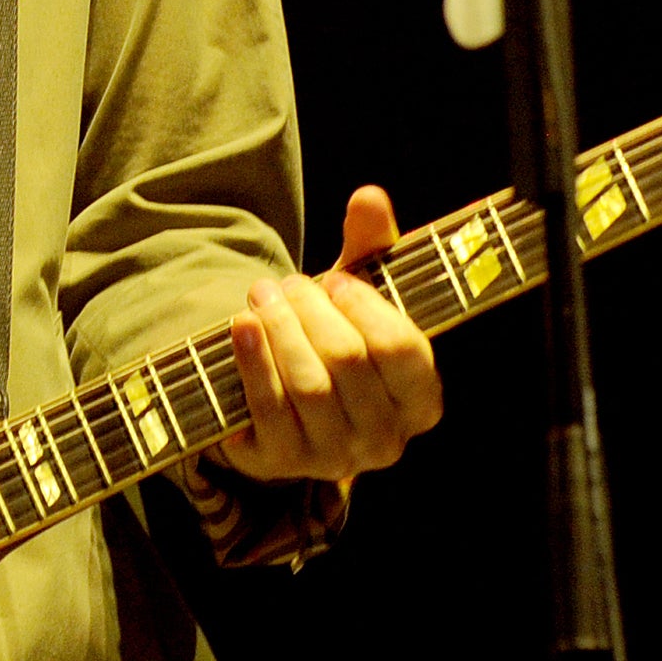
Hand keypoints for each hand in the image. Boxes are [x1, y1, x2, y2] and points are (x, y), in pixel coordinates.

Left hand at [214, 185, 441, 483]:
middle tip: (287, 283)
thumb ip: (372, 244)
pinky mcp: (283, 464)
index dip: (366, 308)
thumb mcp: (360, 291)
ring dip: (280, 330)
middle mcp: (386, 440)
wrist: (286, 391)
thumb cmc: (338, 333)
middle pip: (349, 362)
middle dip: (312, 311)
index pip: (405, 352)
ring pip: (309, 386)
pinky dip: (251, 363)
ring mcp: (335, 458)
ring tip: (262, 295)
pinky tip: (239, 325)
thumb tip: (369, 196)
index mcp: (421, 400)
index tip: (337, 279)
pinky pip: (267, 410)